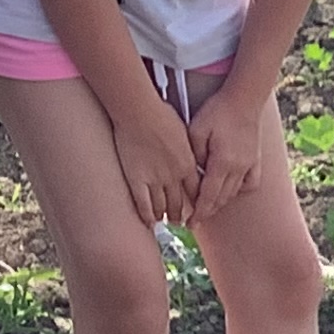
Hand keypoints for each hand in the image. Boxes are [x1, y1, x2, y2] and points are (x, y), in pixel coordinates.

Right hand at [113, 95, 199, 226]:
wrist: (139, 111)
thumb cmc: (160, 114)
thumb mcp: (184, 132)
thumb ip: (188, 148)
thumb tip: (189, 154)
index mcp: (188, 164)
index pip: (196, 191)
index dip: (197, 202)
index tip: (197, 209)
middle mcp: (174, 176)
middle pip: (180, 202)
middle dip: (181, 214)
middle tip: (182, 222)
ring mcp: (155, 180)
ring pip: (163, 206)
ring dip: (165, 216)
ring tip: (166, 222)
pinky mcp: (137, 180)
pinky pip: (143, 204)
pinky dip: (147, 215)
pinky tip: (148, 222)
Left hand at [187, 75, 274, 217]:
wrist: (244, 98)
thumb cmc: (217, 111)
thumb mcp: (196, 130)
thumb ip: (193, 156)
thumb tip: (192, 175)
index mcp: (223, 162)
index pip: (209, 195)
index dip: (198, 212)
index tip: (190, 224)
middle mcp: (238, 168)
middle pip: (221, 198)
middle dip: (207, 212)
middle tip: (194, 222)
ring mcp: (250, 164)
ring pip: (234, 193)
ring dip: (220, 203)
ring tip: (208, 209)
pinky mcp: (256, 159)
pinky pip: (250, 183)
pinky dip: (239, 191)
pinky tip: (231, 190)